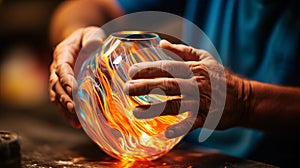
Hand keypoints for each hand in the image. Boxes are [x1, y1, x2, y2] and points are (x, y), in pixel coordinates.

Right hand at [49, 26, 104, 127]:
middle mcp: (57, 67)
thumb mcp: (92, 35)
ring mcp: (59, 79)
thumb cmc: (89, 38)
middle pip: (57, 85)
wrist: (82, 41)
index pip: (62, 68)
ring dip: (66, 110)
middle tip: (75, 110)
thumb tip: (99, 55)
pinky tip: (76, 123)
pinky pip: (63, 101)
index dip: (67, 79)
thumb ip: (94, 42)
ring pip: (58, 96)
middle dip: (66, 99)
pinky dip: (68, 112)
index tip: (74, 90)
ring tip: (75, 122)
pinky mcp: (65, 88)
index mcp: (63, 53)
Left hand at [124, 40, 251, 137]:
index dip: (148, 69)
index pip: (167, 67)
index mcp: (194, 69)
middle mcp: (196, 84)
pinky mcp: (207, 118)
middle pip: (167, 85)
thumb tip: (161, 44)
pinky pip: (191, 124)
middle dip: (145, 86)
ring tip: (136, 112)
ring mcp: (202, 102)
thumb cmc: (219, 77)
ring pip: (175, 105)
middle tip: (127, 89)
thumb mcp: (204, 59)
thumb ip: (182, 51)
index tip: (131, 72)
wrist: (243, 98)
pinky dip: (180, 128)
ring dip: (155, 109)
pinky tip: (166, 133)